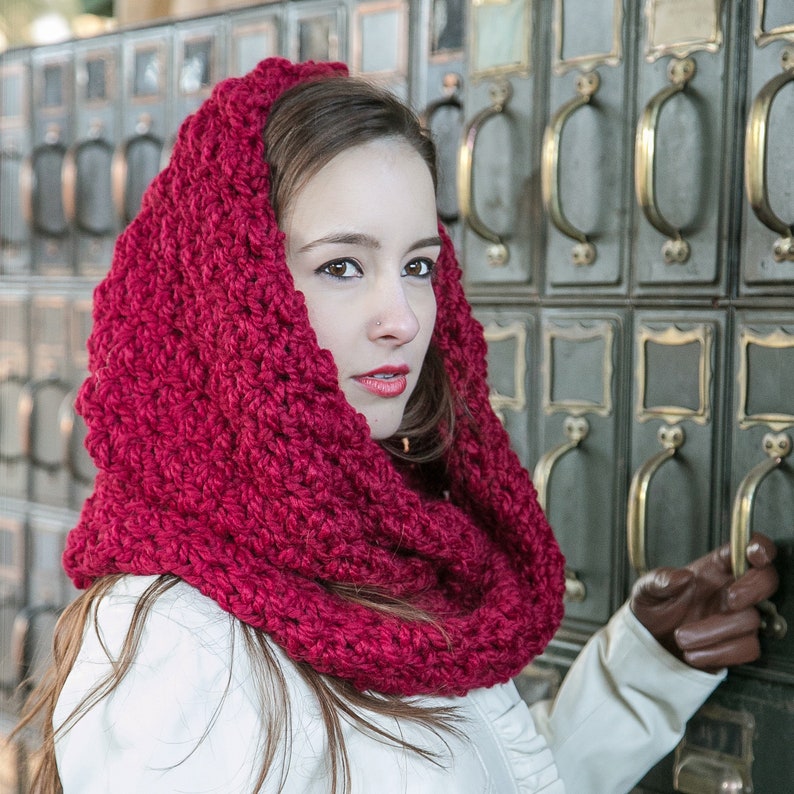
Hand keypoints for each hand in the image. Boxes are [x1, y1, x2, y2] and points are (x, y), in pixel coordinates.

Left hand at [629, 533, 778, 671]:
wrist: (649, 643)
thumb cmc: (652, 608)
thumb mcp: (645, 589)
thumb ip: (660, 580)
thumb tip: (682, 576)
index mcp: (712, 568)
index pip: (744, 549)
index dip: (758, 547)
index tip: (753, 554)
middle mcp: (729, 589)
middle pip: (765, 581)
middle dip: (752, 589)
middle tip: (729, 600)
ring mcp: (736, 617)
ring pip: (749, 620)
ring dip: (714, 631)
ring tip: (682, 637)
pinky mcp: (737, 644)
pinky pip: (747, 648)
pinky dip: (719, 653)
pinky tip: (694, 653)